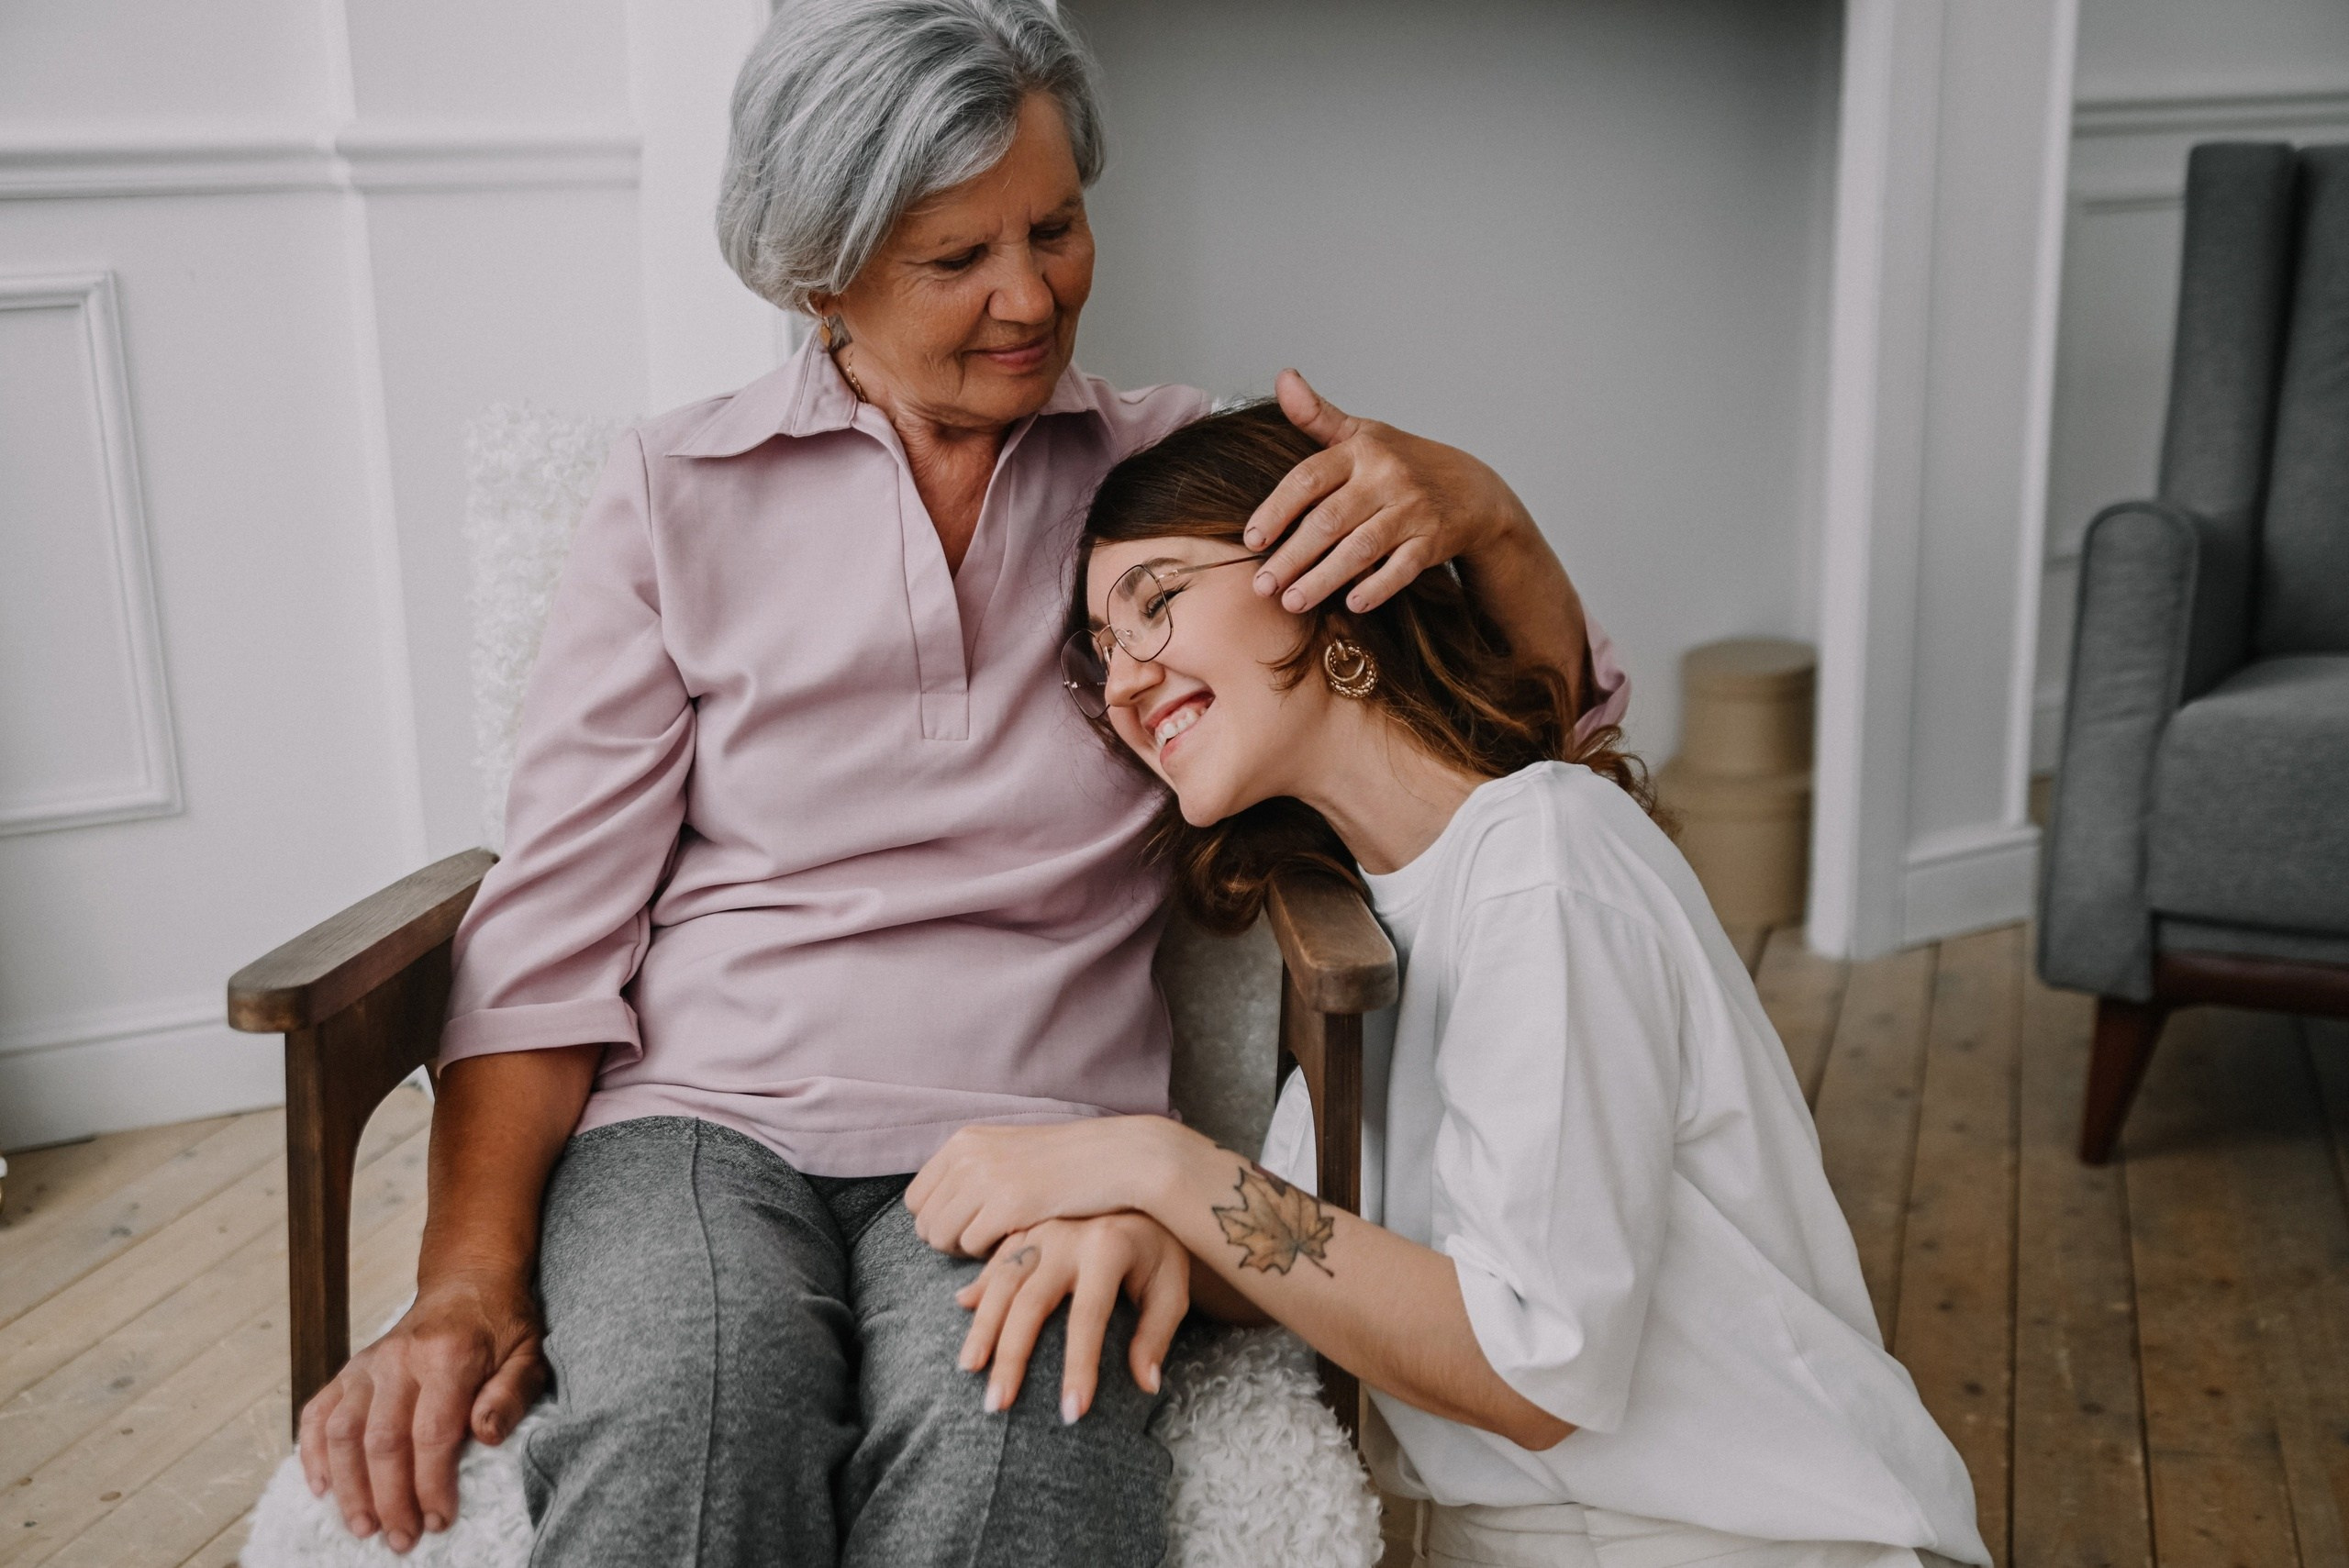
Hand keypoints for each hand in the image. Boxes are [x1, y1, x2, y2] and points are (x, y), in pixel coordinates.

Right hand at [297, 1274, 546, 1552]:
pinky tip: (323, 1489)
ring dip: (349, 1487)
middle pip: (383, 1441)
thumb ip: (512, 1395)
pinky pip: (317, 1414)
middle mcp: (399, 1359)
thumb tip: (486, 1436)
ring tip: (364, 1526)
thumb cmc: (502, 1326)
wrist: (468, 1282)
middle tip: (401, 1540)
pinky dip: (312, 1454)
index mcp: (449, 1355)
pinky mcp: (348, 1370)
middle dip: (390, 1499)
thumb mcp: (528, 1354)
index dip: (432, 1484)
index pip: (433, 1434)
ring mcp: (367, 1364)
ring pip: (342, 1434)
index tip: (439, 1521)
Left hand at [907, 1116, 1192, 1257]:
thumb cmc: (1064, 1162)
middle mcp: (967, 1156)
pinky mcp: (1007, 1204)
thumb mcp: (1008, 1151)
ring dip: (966, 1249)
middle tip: (984, 1242)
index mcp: (964, 1141)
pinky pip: (972, 1245)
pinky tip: (1015, 1240)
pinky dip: (988, 1253)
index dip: (937, 1221)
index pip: (916, 1198)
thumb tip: (933, 1210)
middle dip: (948, 1240)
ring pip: (942, 1237)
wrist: (1114, 1157)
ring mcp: (985, 1179)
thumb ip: (972, 1170)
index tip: (966, 1228)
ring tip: (999, 1241)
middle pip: (924, 1221)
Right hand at [955, 1214, 1189, 1421]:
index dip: (1080, 1367)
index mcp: (1108, 1248)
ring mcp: (1040, 1228)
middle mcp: (1067, 1235)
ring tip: (969, 1369)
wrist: (1142, 1189)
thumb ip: (1157, 1334)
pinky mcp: (1025, 1226)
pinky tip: (963, 1310)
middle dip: (1011, 1356)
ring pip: (1002, 1280)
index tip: (1073, 1413)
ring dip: (983, 1326)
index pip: (1088, 1317)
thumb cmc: (1158, 1249)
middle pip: (1030, 1301)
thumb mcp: (1172, 1287)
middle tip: (997, 1405)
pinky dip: (979, 1287)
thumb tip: (1145, 1385)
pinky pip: (995, 1259)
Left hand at [1244, 369, 1537, 616]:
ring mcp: (1412, 509)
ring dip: (1323, 579)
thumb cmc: (1402, 462)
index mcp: (1361, 450)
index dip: (1277, 510)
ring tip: (1291, 603)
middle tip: (1261, 586)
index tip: (1251, 540)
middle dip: (1292, 557)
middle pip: (1329, 521)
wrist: (1472, 489)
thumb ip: (1316, 416)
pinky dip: (1378, 587)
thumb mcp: (1362, 433)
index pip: (1309, 479)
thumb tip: (1282, 378)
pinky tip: (1352, 605)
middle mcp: (1386, 477)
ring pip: (1360, 549)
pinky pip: (1402, 568)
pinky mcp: (1434, 541)